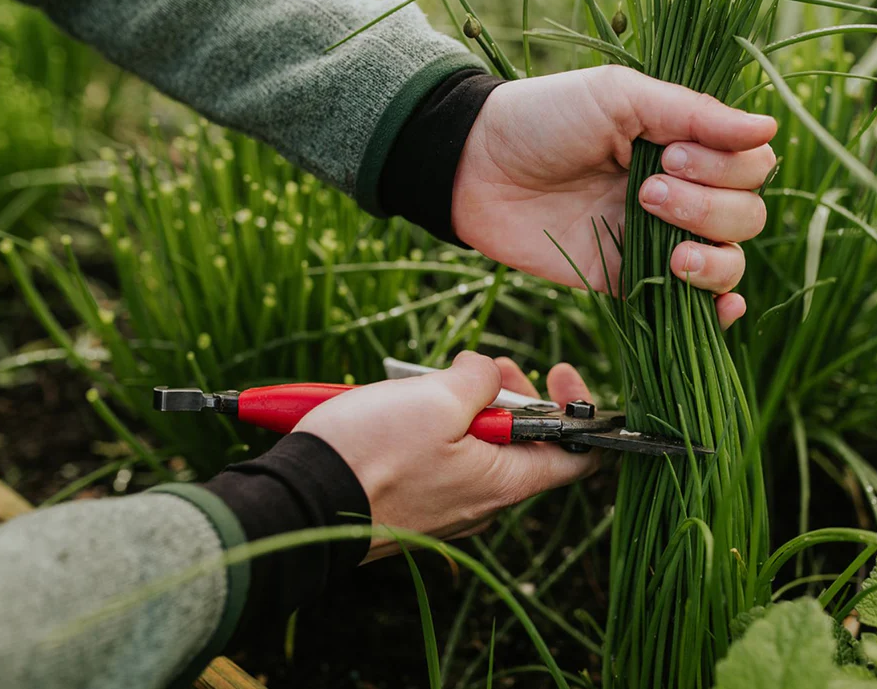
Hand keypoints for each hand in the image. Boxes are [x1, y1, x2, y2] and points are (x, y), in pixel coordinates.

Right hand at [293, 352, 600, 560]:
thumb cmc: (372, 453)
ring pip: (476, 451)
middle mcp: (480, 505)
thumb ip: (479, 379)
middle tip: (485, 367)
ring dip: (467, 409)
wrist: (300, 501)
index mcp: (503, 484)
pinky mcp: (412, 507)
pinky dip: (436, 430)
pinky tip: (407, 408)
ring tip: (436, 382)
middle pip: (520, 445)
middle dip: (510, 397)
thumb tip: (485, 373)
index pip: (575, 458)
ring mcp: (444, 509)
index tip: (559, 372)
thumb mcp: (438, 397)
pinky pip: (440, 463)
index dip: (576, 411)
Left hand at [452, 65, 777, 328]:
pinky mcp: (628, 281)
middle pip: (746, 215)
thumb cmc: (543, 118)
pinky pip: (689, 304)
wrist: (476, 167)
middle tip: (646, 191)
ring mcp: (657, 240)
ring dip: (711, 254)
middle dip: (708, 207)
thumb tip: (769, 127)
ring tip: (661, 237)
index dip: (726, 166)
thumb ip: (693, 114)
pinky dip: (716, 306)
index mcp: (685, 144)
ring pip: (727, 260)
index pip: (750, 166)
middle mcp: (681, 192)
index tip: (672, 154)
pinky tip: (719, 303)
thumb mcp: (619, 96)